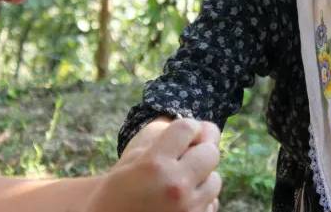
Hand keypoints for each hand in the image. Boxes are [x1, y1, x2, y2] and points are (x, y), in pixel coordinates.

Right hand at [87, 118, 221, 211]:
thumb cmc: (115, 193)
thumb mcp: (130, 160)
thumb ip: (161, 143)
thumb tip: (198, 129)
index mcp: (155, 164)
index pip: (188, 128)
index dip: (188, 127)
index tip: (184, 132)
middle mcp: (175, 186)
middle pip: (210, 152)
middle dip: (201, 149)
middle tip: (187, 154)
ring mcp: (188, 208)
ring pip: (215, 180)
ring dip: (203, 176)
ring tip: (182, 180)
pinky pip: (211, 203)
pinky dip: (202, 199)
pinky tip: (183, 199)